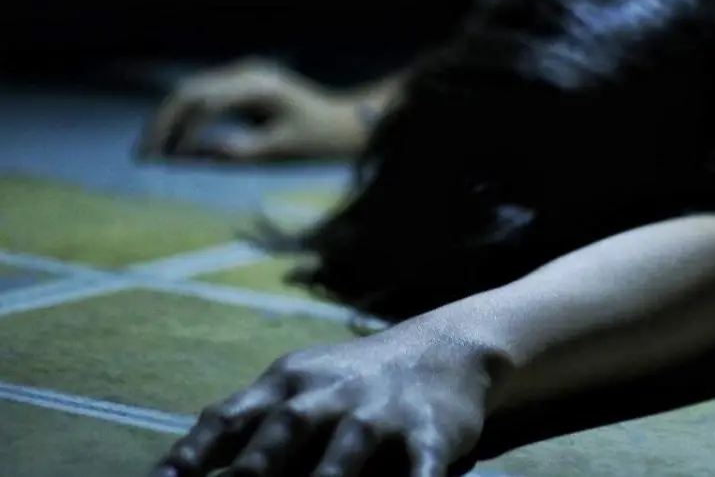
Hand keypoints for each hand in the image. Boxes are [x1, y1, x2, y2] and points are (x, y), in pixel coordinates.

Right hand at [137, 58, 367, 161]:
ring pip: (192, 91)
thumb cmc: (317, 141)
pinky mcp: (243, 83)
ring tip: (148, 151)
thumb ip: (233, 152)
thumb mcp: (276, 152)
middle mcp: (248, 73)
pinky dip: (185, 118)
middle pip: (190, 91)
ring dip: (169, 119)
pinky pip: (205, 96)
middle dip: (163, 123)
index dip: (181, 132)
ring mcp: (245, 74)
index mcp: (260, 87)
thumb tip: (186, 155)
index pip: (206, 103)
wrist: (346, 123)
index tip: (165, 161)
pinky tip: (171, 143)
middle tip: (141, 155)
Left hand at [147, 328, 492, 476]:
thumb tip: (171, 474)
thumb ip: (243, 425)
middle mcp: (330, 395)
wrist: (444, 350)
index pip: (229, 419)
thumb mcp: (295, 387)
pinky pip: (420, 468)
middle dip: (253, 476)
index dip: (191, 456)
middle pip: (283, 434)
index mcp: (287, 385)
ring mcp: (381, 414)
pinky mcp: (431, 432)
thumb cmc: (351, 384)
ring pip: (347, 454)